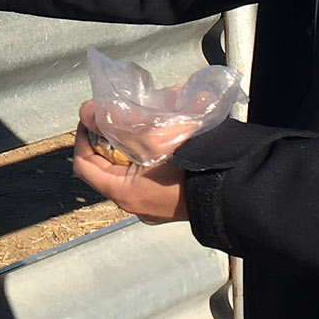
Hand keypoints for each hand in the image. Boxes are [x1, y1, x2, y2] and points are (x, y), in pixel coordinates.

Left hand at [71, 101, 187, 224]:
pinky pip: (148, 177)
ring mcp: (154, 207)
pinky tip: (161, 138)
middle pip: (106, 168)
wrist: (236, 188)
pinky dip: (147, 156)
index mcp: (124, 193)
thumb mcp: (151, 136)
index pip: (84, 165)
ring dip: (129, 146)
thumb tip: (86, 112)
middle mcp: (135, 206)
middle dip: (109, 138)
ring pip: (128, 172)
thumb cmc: (193, 163)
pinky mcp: (171, 202)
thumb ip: (115, 122)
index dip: (83, 137)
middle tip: (118, 116)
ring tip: (141, 123)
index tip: (92, 116)